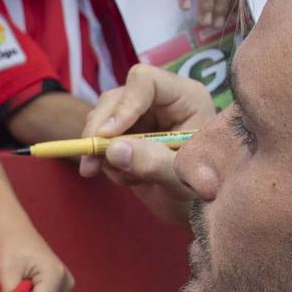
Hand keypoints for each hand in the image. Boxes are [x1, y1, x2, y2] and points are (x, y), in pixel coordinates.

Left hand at [0, 221, 72, 291]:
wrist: (16, 231)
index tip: (14, 284)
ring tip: (23, 278)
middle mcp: (66, 281)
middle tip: (16, 281)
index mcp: (55, 276)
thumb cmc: (9, 248)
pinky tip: (29, 280)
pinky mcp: (63, 285)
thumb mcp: (4, 273)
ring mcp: (67, 284)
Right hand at [75, 64, 210, 224]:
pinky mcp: (127, 134)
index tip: (108, 136)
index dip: (123, 105)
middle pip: (116, 98)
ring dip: (101, 151)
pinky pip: (100, 139)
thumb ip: (153, 163)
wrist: (194, 210)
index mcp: (186, 98)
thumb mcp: (182, 180)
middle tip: (90, 163)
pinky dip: (102, 160)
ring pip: (102, 118)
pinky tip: (123, 179)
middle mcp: (161, 101)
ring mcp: (142, 116)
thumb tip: (114, 150)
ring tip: (125, 180)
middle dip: (100, 132)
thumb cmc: (201, 191)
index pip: (146, 81)